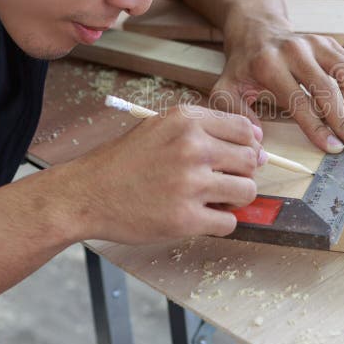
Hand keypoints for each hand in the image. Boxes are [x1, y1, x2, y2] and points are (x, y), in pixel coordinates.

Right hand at [63, 106, 264, 243]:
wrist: (87, 194)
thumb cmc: (124, 161)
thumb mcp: (161, 127)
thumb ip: (204, 130)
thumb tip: (256, 147)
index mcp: (187, 121)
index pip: (245, 129)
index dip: (249, 145)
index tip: (241, 156)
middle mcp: (192, 147)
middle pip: (250, 160)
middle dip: (243, 172)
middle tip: (223, 180)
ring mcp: (190, 184)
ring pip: (247, 192)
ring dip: (235, 199)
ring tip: (214, 199)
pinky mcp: (186, 219)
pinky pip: (229, 223)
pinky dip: (220, 223)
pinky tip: (200, 216)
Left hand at [211, 17, 343, 153]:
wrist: (255, 29)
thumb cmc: (243, 67)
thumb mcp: (227, 90)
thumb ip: (238, 116)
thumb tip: (259, 142)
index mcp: (268, 64)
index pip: (298, 101)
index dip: (317, 127)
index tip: (333, 148)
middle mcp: (295, 50)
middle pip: (327, 88)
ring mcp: (316, 43)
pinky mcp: (330, 42)